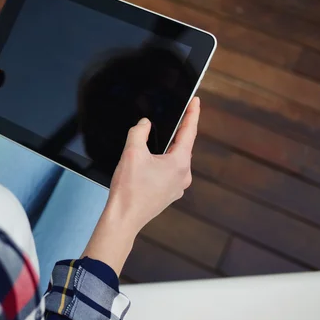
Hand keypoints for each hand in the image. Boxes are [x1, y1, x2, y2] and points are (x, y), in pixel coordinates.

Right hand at [82, 97, 199, 273]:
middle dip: (176, 133)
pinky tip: (147, 164)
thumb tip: (144, 124)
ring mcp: (176, 187)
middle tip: (174, 117)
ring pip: (173, 161)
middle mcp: (183, 176)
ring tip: (154, 142)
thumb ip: (139, 132)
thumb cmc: (129, 190)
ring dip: (165, 150)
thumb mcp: (132, 153)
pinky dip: (160, 164)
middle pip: (182, 147)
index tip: (196, 102)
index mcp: (179, 164)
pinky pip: (167, 173)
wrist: (123, 218)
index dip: (192, 114)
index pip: (189, 132)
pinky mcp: (168, 194)